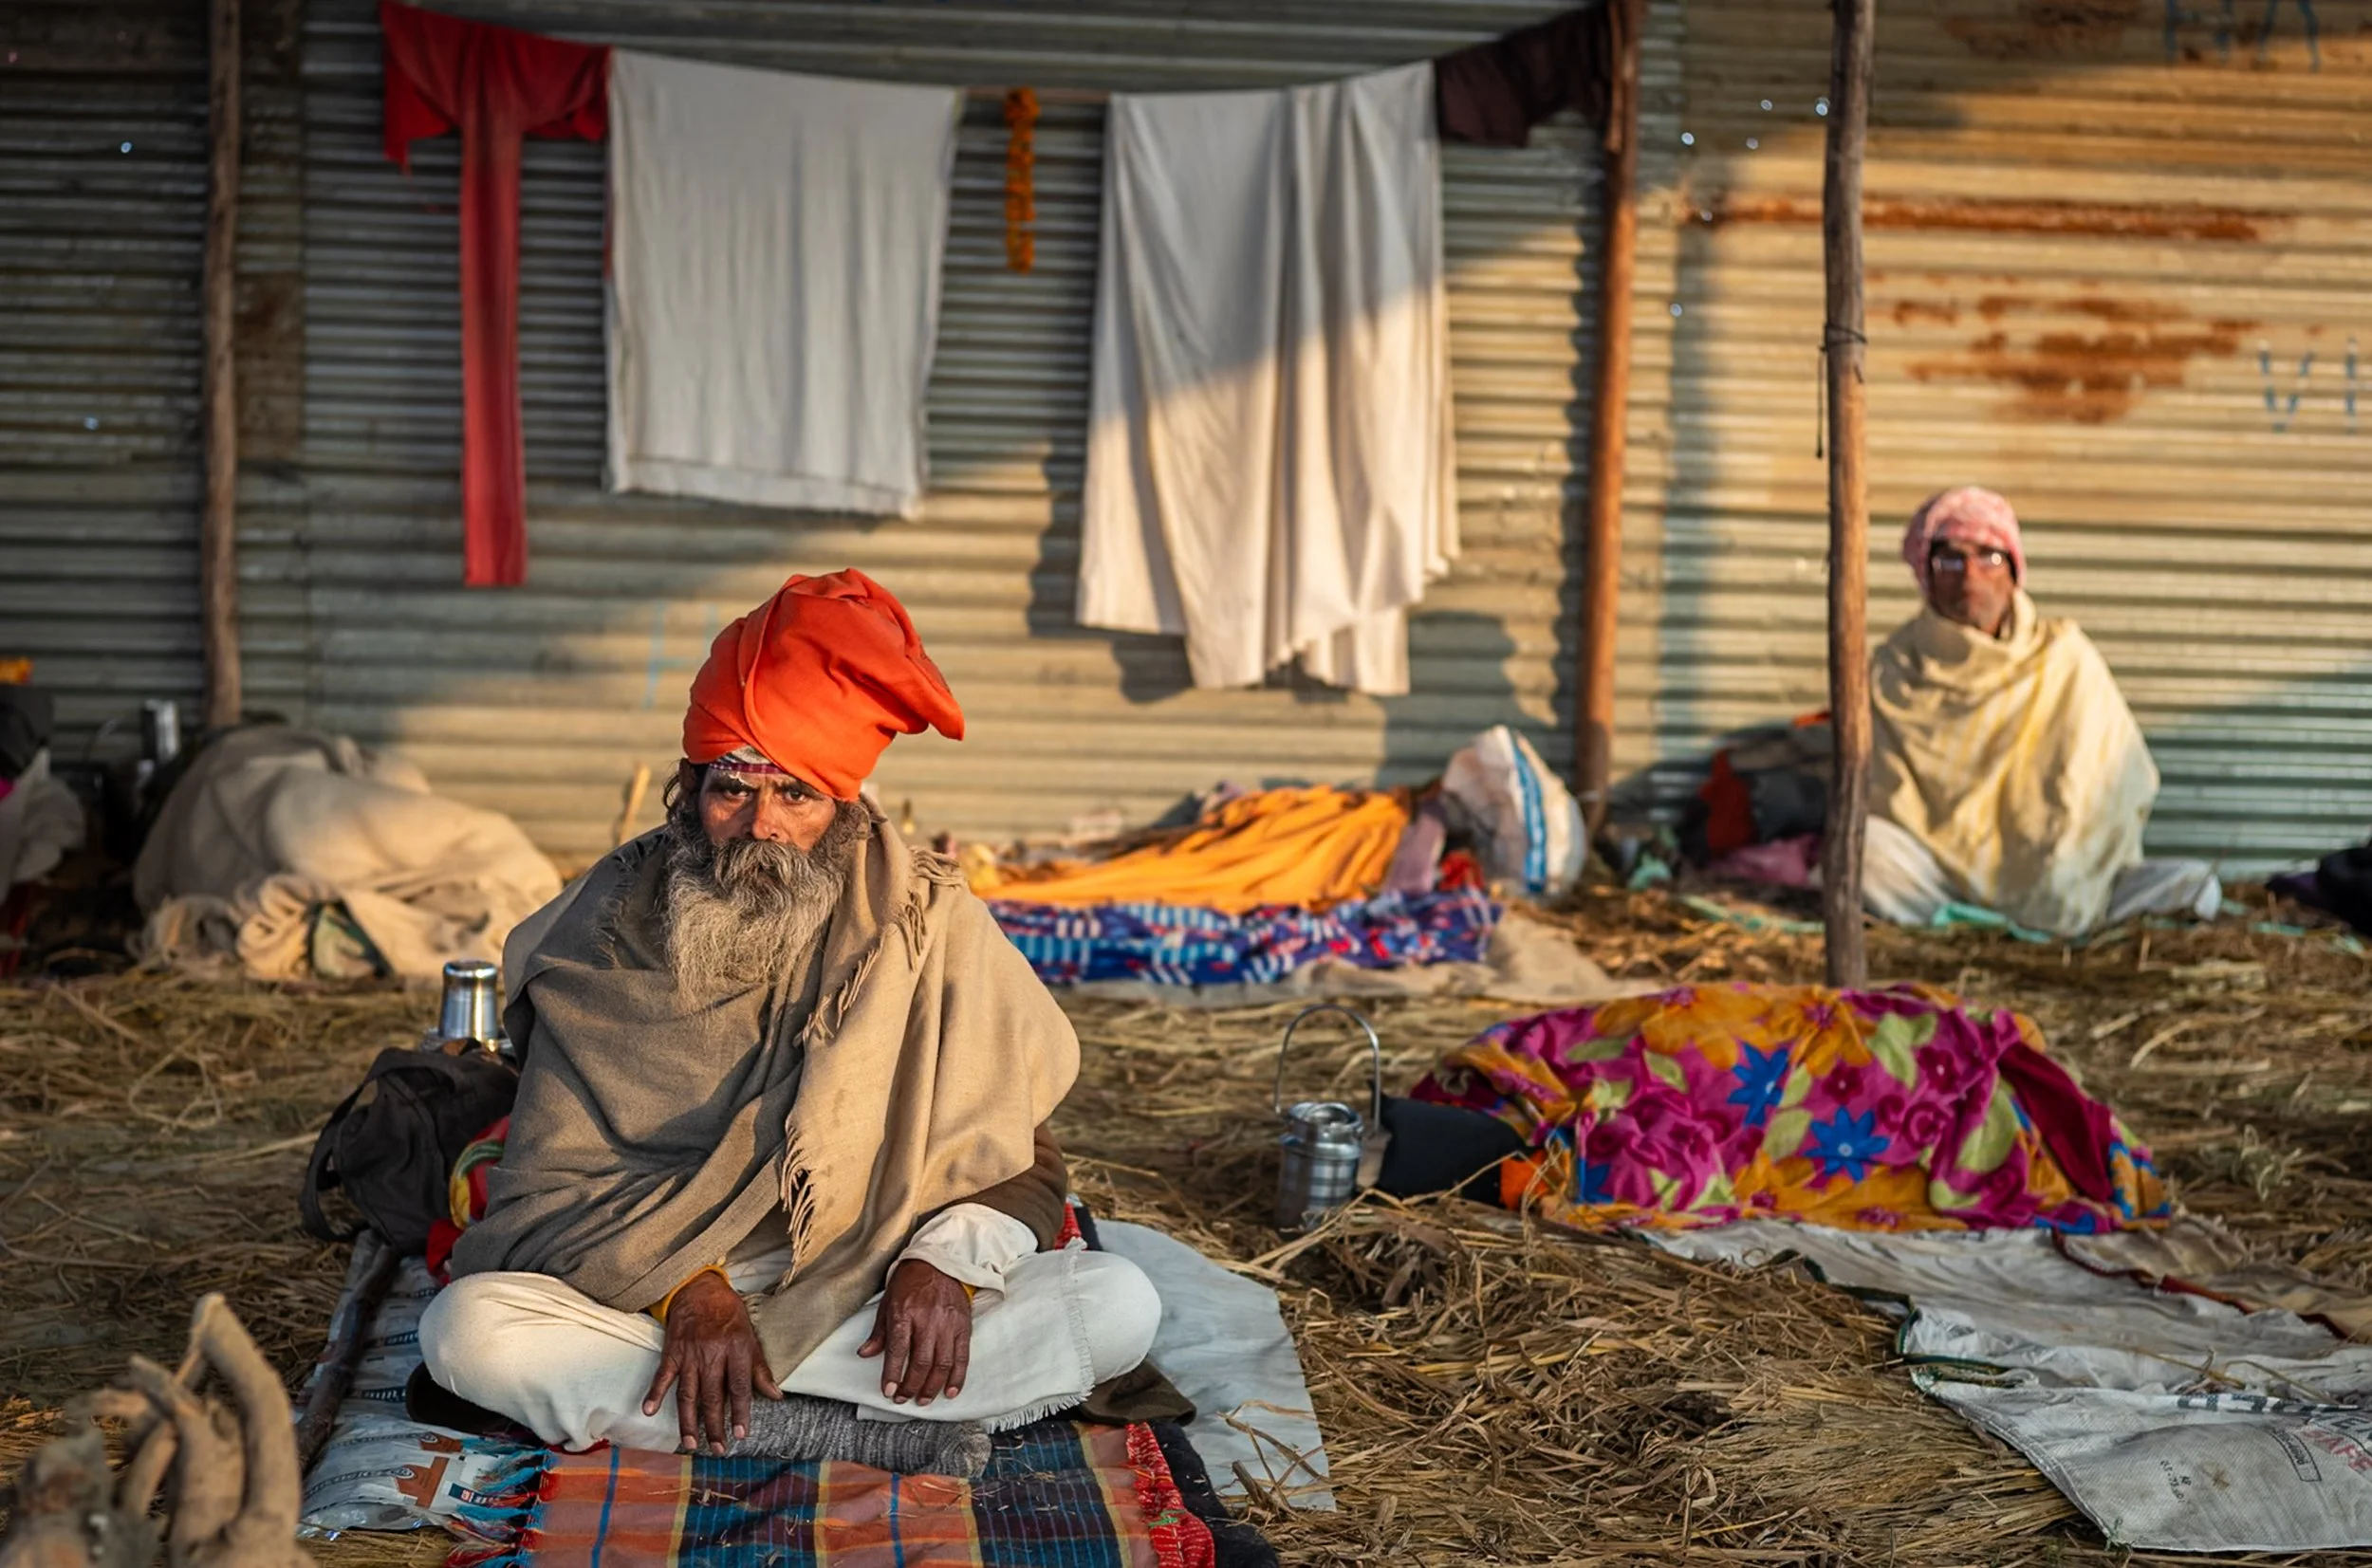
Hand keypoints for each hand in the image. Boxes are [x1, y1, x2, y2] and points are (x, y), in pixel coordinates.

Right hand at [642, 1271, 781, 1453]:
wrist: (700, 1290)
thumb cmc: (729, 1315)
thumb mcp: (750, 1337)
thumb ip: (760, 1369)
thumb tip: (776, 1396)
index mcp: (736, 1349)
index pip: (740, 1387)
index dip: (740, 1412)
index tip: (741, 1434)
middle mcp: (713, 1354)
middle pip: (713, 1397)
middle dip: (715, 1426)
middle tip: (718, 1449)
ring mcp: (690, 1354)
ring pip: (688, 1394)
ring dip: (688, 1421)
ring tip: (690, 1443)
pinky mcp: (672, 1352)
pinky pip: (662, 1376)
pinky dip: (655, 1393)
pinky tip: (649, 1411)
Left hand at [857, 1259, 972, 1406]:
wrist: (939, 1262)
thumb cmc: (910, 1283)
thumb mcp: (888, 1303)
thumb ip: (879, 1332)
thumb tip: (865, 1354)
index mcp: (905, 1314)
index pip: (898, 1351)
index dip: (893, 1375)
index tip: (889, 1392)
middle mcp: (928, 1321)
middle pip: (921, 1363)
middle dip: (911, 1386)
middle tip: (904, 1398)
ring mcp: (948, 1324)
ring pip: (942, 1364)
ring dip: (932, 1387)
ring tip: (924, 1399)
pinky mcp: (963, 1326)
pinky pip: (962, 1357)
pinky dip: (957, 1377)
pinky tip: (950, 1391)